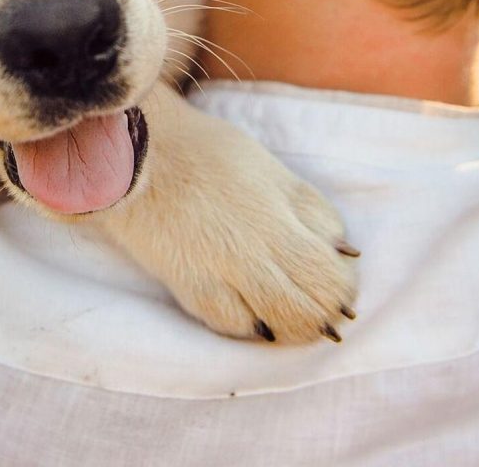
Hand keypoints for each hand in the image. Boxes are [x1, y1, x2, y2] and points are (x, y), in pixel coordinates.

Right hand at [97, 83, 358, 343]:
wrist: (136, 153)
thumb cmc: (203, 150)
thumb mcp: (267, 167)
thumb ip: (305, 206)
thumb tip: (342, 248)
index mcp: (282, 212)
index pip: (334, 269)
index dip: (343, 282)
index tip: (337, 279)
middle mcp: (259, 247)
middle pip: (315, 302)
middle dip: (326, 311)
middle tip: (323, 308)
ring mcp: (224, 271)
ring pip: (281, 323)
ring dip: (295, 327)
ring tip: (292, 319)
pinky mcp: (190, 285)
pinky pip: (233, 325)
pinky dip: (250, 326)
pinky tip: (252, 317)